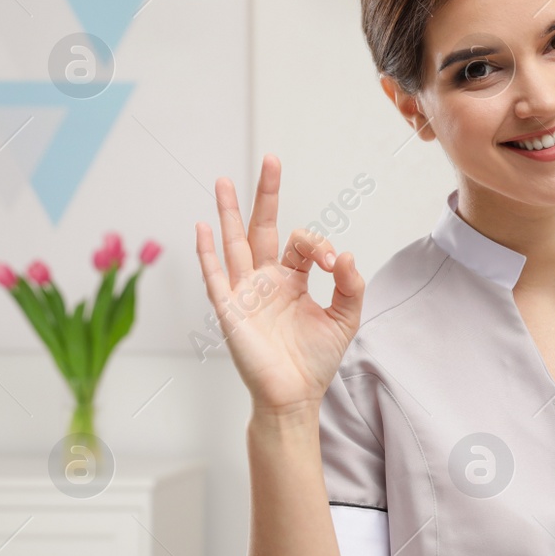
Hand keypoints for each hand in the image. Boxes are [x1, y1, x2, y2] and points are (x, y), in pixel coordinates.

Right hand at [194, 154, 364, 413]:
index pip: (302, 245)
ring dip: (228, 213)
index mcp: (292, 280)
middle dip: (266, 194)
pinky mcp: (230, 310)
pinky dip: (207, 252)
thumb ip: (352, 285)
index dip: (321, 246)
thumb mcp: (345, 318)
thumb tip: (346, 254)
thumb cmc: (315, 360)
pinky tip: (203, 227)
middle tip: (271, 159)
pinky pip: (215, 276)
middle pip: (262, 228)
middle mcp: (265, 280)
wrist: (294, 396)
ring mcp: (245, 292)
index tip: (337, 263)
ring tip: (223, 181)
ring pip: (234, 244)